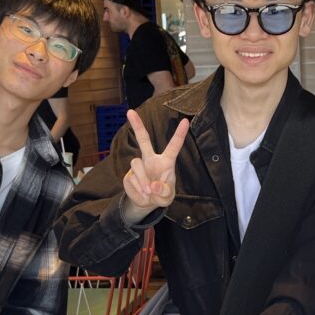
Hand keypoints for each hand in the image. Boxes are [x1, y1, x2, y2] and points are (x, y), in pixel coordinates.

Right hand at [121, 110, 189, 224]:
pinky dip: (137, 190)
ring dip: (142, 179)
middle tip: (130, 111)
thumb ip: (164, 191)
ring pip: (135, 163)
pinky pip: (131, 178)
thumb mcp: (167, 197)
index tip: (186, 120)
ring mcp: (138, 166)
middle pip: (143, 140)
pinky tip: (142, 194)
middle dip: (137, 126)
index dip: (180, 134)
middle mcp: (151, 159)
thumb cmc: (161, 195)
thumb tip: (153, 186)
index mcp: (166, 161)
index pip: (174, 146)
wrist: (146, 203)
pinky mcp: (128, 175)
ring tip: (148, 192)